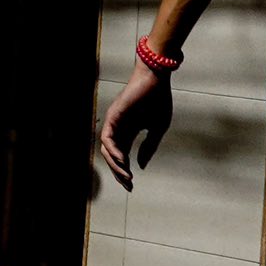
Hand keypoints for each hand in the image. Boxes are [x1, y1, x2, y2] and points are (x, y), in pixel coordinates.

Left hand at [98, 65, 172, 190]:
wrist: (156, 79)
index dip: (124, 172)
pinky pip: (107, 138)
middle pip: (113, 156)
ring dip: (116, 164)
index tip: (131, 186)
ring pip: (107, 149)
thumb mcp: (158, 128)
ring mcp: (114, 122)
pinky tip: (123, 161)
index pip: (122, 156)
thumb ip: (149, 147)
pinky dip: (113, 151)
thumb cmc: (158, 100)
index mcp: (129, 131)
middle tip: (128, 185)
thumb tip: (139, 166)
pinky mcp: (113, 116)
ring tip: (126, 176)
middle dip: (119, 172)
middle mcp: (119, 128)